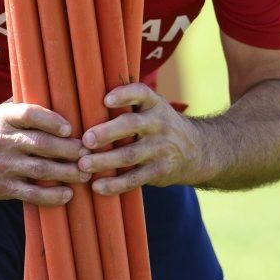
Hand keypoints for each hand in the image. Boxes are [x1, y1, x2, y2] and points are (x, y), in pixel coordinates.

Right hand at [0, 102, 90, 204]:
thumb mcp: (4, 111)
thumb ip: (28, 105)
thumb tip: (63, 93)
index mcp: (6, 118)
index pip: (30, 115)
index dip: (51, 121)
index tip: (70, 128)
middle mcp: (3, 140)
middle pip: (40, 144)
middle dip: (68, 150)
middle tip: (87, 153)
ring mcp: (2, 165)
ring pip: (39, 170)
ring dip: (66, 172)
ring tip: (84, 173)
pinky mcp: (2, 186)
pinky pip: (30, 193)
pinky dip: (51, 195)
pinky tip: (68, 194)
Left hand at [78, 84, 203, 194]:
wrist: (196, 150)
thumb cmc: (160, 125)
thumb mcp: (154, 108)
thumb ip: (130, 104)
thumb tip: (86, 101)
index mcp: (154, 104)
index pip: (141, 93)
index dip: (124, 94)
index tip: (106, 100)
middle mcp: (159, 124)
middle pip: (132, 125)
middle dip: (107, 132)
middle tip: (86, 139)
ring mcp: (160, 148)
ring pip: (130, 155)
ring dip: (104, 161)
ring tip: (83, 165)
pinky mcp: (159, 171)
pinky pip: (135, 179)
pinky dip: (115, 184)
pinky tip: (97, 186)